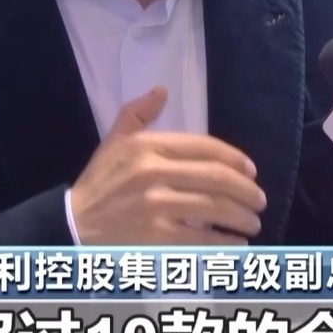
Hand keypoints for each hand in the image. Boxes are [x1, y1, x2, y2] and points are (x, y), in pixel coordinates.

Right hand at [69, 87, 267, 244]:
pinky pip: (200, 238)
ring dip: (242, 217)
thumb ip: (139, 113)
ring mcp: (155, 205)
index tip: (252, 171)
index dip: (236, 159)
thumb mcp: (115, 140)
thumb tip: (162, 90)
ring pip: (214, 208)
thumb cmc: (100, 181)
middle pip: (217, 178)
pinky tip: (237, 243)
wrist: (72, 223)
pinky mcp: (154, 236)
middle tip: (260, 200)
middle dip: (247, 191)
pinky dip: (224, 241)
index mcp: (149, 146)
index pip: (206, 147)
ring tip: (253, 223)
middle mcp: (154, 172)